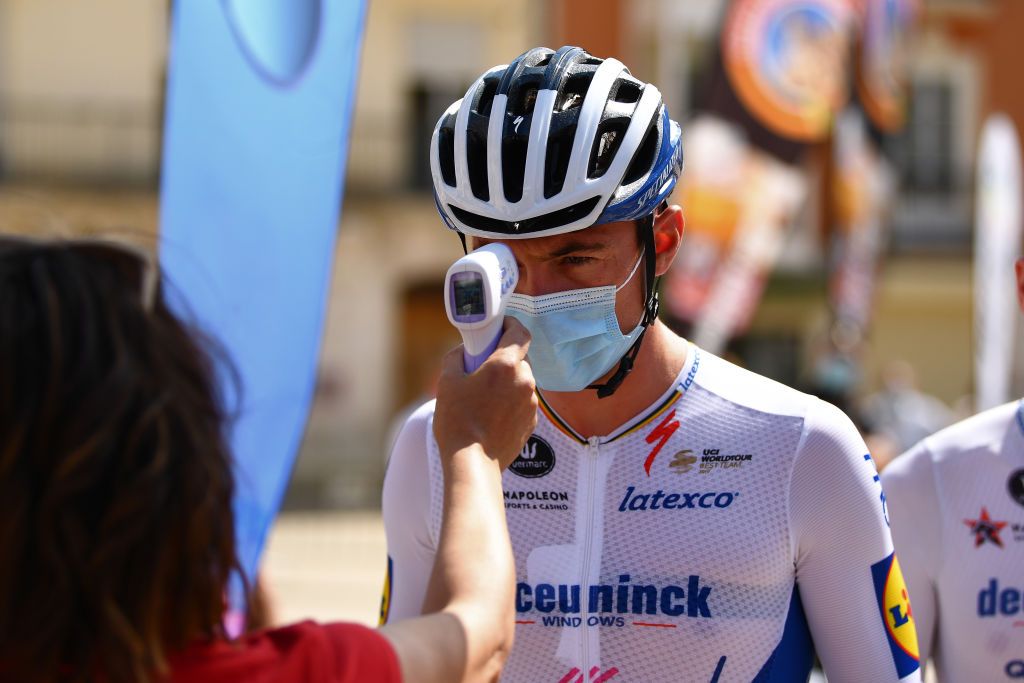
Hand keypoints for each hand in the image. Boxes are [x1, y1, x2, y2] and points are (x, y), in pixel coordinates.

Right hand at [433, 318, 536, 469]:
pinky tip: (491, 413)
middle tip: (483, 364)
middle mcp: (525, 381)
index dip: (510, 324)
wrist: (472, 463)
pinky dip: (511, 401)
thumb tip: (462, 351)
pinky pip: (523, 401)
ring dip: (508, 381)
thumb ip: (456, 357)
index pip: (520, 332)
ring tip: (484, 394)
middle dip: (504, 356)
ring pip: (522, 381)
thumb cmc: (458, 423)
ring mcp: (531, 403)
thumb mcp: (447, 382)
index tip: (499, 326)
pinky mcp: (532, 422)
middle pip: (520, 357)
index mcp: (506, 365)